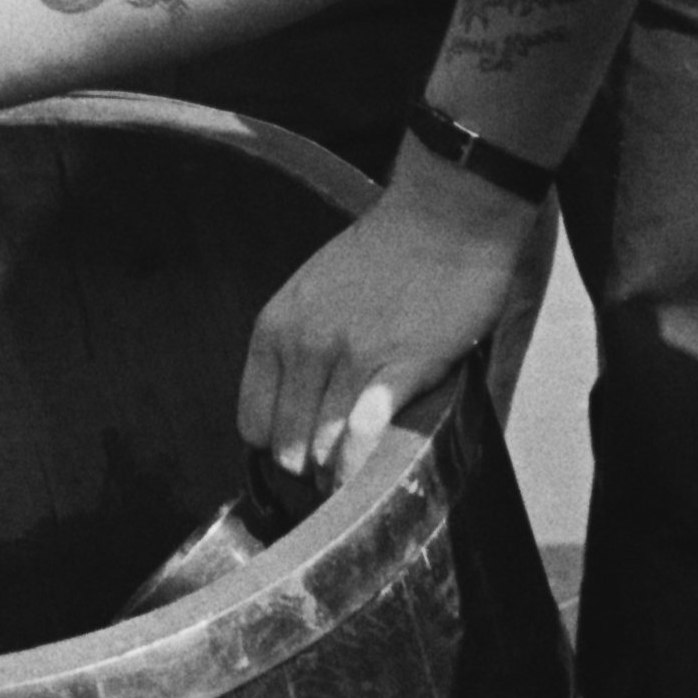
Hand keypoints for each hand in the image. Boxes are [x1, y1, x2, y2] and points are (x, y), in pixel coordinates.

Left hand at [235, 154, 543, 479]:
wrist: (445, 218)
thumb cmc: (385, 254)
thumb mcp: (314, 291)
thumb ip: (298, 346)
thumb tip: (296, 406)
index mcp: (275, 327)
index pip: (252, 421)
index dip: (278, 446)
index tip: (302, 454)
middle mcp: (302, 345)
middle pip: (285, 445)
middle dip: (308, 469)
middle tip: (334, 476)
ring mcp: (348, 357)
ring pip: (321, 449)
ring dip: (338, 474)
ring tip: (355, 479)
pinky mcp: (399, 367)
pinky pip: (362, 436)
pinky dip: (361, 465)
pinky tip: (370, 474)